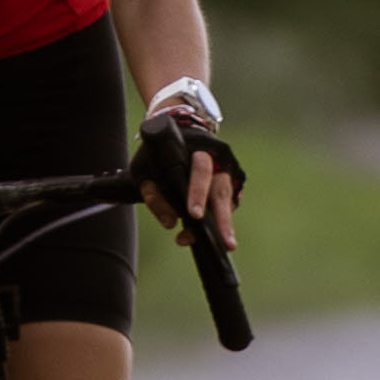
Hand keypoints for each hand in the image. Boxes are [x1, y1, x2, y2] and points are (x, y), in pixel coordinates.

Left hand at [131, 107, 244, 243]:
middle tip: (226, 241)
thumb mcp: (145, 169)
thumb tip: (170, 223)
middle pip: (221, 189)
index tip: (193, 214)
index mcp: (197, 147)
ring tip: (227, 245)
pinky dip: (222, 219)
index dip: (197, 193)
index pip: (200, 170)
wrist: (181, 135)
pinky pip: (229, 203)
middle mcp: (218, 157)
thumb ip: (153, 194)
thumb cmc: (159, 155)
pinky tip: (218, 235)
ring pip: (228, 199)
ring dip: (225, 223)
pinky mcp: (234, 181)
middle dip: (222, 216)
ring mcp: (229, 169)